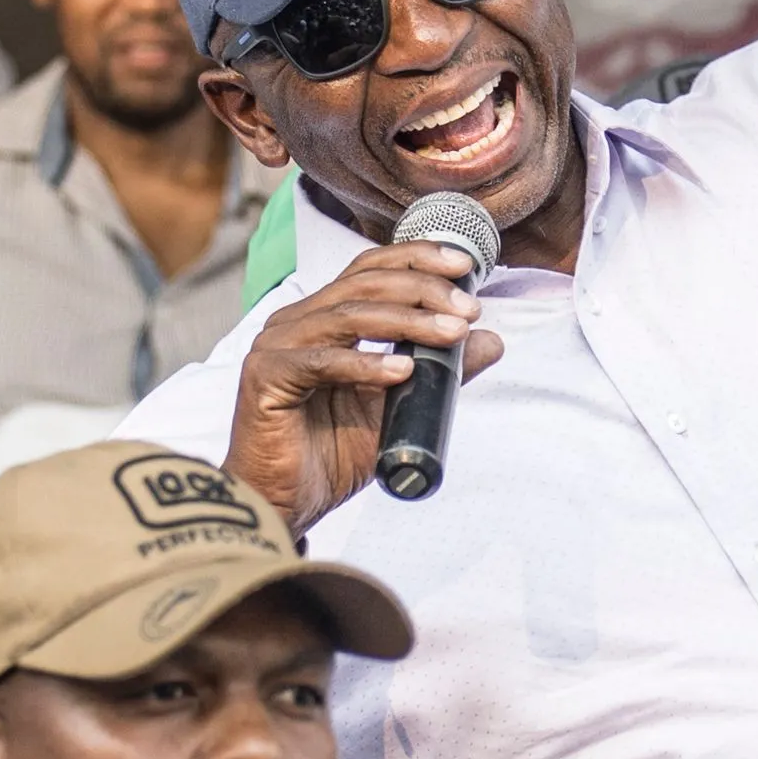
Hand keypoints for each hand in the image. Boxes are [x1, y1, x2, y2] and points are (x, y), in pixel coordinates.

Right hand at [224, 241, 503, 532]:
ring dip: (408, 321)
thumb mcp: (401, 404)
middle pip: (365, 283)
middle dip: (424, 290)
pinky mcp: (265, 377)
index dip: (418, 257)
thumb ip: (441, 371)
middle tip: (468, 310)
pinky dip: (365, 364)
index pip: (372, 269)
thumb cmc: (333, 451)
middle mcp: (297, 322)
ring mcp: (277, 346)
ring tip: (451, 334)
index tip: (466, 266)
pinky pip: (320, 362)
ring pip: (348, 316)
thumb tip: (492, 340)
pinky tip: (401, 371)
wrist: (288, 501)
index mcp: (325, 317)